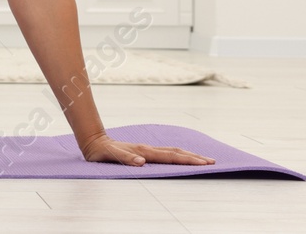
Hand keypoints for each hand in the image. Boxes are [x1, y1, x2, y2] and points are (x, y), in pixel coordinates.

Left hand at [79, 131, 215, 166]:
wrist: (94, 142)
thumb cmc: (101, 152)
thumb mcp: (110, 156)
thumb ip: (125, 159)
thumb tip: (142, 162)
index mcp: (143, 152)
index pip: (169, 157)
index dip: (186, 160)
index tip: (202, 163)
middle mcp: (147, 149)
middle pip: (175, 153)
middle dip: (194, 157)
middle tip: (212, 161)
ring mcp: (147, 149)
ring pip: (172, 152)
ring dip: (188, 155)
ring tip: (203, 159)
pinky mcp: (144, 152)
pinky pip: (166, 153)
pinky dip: (178, 155)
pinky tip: (183, 157)